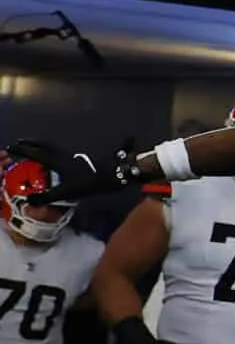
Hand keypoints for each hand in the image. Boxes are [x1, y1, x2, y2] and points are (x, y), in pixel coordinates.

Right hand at [4, 141, 140, 201]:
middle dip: (31, 143)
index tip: (10, 147)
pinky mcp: (82, 156)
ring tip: (34, 146)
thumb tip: (30, 200)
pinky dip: (54, 149)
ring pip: (54, 145)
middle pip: (44, 145)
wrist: (114, 174)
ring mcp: (73, 153)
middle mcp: (63, 153)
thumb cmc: (90, 183)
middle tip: (20, 142)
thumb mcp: (66, 192)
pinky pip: (63, 149)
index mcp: (56, 160)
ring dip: (42, 144)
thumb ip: (47, 197)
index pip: (34, 153)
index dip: (22, 150)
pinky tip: (56, 155)